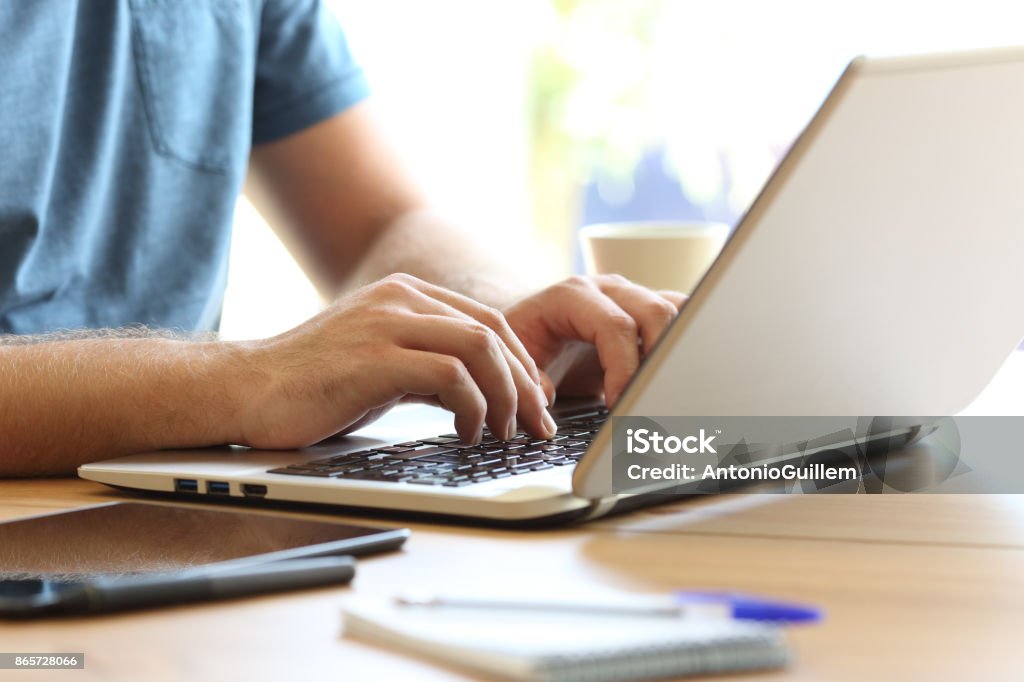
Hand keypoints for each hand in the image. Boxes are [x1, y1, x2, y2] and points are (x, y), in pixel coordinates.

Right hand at [235, 274, 553, 448]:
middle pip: (492, 332)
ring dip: (505, 396)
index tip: (534, 402)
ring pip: (479, 348)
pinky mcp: (374, 358)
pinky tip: (467, 433)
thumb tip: (482, 395)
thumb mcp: (382, 364)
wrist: (246, 390)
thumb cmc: (313, 385)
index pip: (488, 321)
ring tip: (505, 432)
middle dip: (524, 382)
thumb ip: (429, 366)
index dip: (521, 363)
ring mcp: (386, 324)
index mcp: (405, 294)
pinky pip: (450, 377)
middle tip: (536, 424)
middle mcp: (400, 299)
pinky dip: (472, 408)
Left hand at [503, 275, 686, 406]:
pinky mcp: (647, 312)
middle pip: (655, 312)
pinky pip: (682, 316)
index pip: (615, 326)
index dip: (623, 368)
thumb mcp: (512, 360)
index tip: (618, 404)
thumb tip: (545, 396)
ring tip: (664, 387)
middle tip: (648, 399)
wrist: (530, 328)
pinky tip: (678, 373)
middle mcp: (608, 290)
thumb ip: (527, 379)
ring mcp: (632, 297)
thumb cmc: (522, 342)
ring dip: (678, 349)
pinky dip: (687, 342)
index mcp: (572, 296)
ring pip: (677, 310)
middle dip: (659, 359)